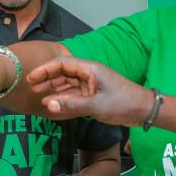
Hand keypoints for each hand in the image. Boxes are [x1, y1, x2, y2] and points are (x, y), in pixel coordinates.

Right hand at [25, 57, 153, 125]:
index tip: (31, 78)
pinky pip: (75, 94)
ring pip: (68, 84)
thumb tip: (48, 104)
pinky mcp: (94, 95)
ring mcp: (92, 85)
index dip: (45, 70)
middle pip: (63, 73)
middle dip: (47, 79)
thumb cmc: (123, 103)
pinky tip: (54, 104)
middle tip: (31, 87)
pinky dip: (64, 98)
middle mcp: (89, 74)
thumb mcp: (96, 105)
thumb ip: (71, 105)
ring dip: (54, 89)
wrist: (144, 110)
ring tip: (39, 96)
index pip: (62, 64)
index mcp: (90, 69)